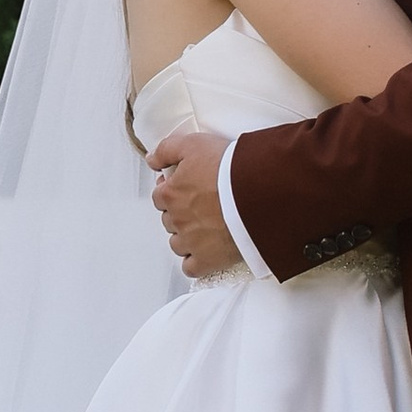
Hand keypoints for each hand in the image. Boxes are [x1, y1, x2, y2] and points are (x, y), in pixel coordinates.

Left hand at [148, 127, 239, 277]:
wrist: (259, 193)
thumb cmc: (230, 169)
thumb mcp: (194, 144)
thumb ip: (167, 150)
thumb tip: (151, 159)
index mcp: (171, 194)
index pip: (160, 196)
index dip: (172, 190)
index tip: (186, 187)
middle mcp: (177, 220)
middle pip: (169, 220)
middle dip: (180, 213)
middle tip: (201, 205)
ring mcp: (191, 242)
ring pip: (177, 243)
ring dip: (186, 237)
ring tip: (206, 227)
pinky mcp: (208, 260)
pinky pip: (191, 267)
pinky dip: (195, 261)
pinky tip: (205, 251)